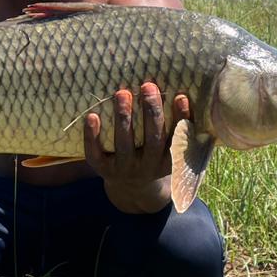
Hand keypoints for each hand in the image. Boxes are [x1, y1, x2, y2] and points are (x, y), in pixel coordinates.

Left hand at [84, 83, 190, 213]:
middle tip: (148, 86)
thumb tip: (185, 93)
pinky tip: (92, 116)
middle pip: (152, 139)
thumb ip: (179, 128)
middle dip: (151, 112)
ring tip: (122, 93)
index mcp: (170, 160)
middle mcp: (149, 166)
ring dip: (124, 118)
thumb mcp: (172, 149)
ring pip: (124, 144)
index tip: (180, 96)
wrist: (134, 190)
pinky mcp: (103, 170)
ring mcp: (125, 169)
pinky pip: (96, 154)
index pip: (178, 138)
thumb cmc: (156, 158)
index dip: (180, 118)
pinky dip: (92, 136)